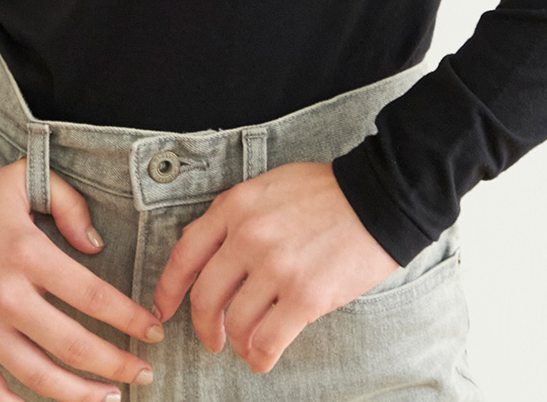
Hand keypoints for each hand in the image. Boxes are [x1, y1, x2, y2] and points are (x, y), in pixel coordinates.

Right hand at [0, 158, 165, 401]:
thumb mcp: (24, 179)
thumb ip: (69, 203)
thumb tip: (97, 246)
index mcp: (27, 253)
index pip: (92, 296)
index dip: (131, 318)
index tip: (154, 330)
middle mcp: (5, 296)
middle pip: (73, 346)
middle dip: (118, 365)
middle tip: (144, 372)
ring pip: (40, 378)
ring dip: (81, 395)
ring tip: (111, 397)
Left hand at [150, 160, 399, 373]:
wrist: (381, 195)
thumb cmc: (328, 192)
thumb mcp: (270, 187)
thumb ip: (238, 217)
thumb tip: (215, 256)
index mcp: (235, 207)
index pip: (185, 254)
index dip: (169, 289)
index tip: (165, 309)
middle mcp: (248, 237)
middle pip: (205, 297)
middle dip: (204, 327)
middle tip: (213, 338)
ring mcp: (276, 267)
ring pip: (236, 324)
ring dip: (237, 343)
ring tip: (247, 345)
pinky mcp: (305, 295)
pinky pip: (267, 341)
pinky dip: (259, 357)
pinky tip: (263, 358)